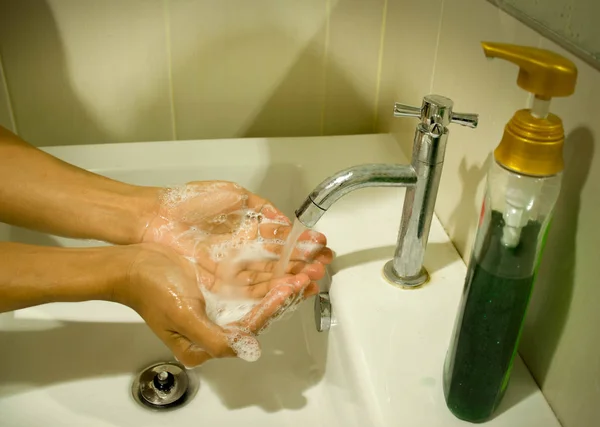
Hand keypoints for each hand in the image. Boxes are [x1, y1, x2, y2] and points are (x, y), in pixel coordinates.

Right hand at [118, 243, 311, 365]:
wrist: (130, 264)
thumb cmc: (149, 290)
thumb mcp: (181, 317)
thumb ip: (213, 337)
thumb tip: (245, 349)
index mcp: (210, 340)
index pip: (253, 325)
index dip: (275, 305)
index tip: (292, 287)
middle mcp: (221, 323)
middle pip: (264, 307)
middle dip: (291, 289)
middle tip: (314, 272)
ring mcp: (223, 301)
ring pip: (263, 289)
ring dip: (288, 275)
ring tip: (311, 262)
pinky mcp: (223, 283)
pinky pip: (253, 276)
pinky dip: (273, 266)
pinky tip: (289, 256)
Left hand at [142, 181, 332, 298]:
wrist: (157, 218)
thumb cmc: (189, 201)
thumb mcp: (233, 193)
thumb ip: (261, 207)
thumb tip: (284, 220)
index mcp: (249, 228)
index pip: (282, 238)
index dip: (303, 242)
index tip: (322, 244)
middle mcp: (244, 250)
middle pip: (279, 259)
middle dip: (304, 261)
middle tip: (325, 263)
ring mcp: (234, 266)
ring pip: (269, 274)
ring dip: (292, 276)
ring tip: (313, 276)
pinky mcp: (222, 281)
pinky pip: (250, 287)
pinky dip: (270, 287)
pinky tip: (289, 285)